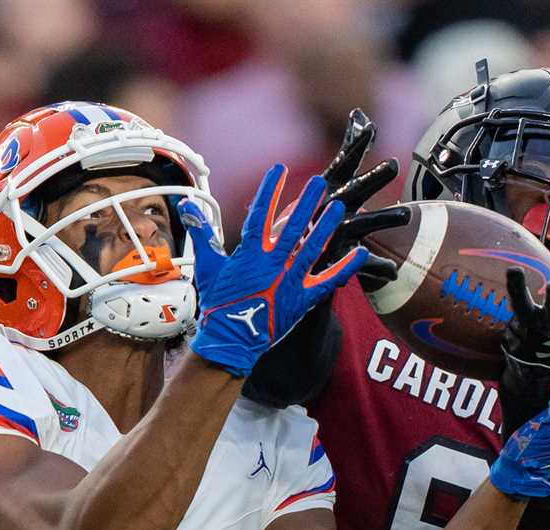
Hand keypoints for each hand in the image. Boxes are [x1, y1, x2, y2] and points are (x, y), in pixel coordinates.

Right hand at [180, 164, 366, 376]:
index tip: (279, 170)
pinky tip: (360, 253)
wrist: (231, 340)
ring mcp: (290, 281)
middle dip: (306, 202)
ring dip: (326, 226)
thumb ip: (203, 234)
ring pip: (312, 248)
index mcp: (250, 254)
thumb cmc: (218, 304)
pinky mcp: (303, 299)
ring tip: (338, 207)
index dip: (270, 191)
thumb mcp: (208, 266)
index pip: (261, 215)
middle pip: (293, 227)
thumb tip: (188, 205)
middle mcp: (273, 264)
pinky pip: (327, 281)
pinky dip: (344, 268)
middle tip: (318, 182)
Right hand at [314, 108, 408, 281]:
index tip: (370, 127)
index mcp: (324, 191)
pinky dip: (377, 267)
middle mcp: (327, 208)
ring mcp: (331, 234)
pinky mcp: (335, 260)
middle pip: (354, 190)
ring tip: (405, 215)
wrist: (280, 264)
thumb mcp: (327, 183)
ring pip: (363, 224)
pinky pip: (363, 264)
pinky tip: (392, 271)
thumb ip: (348, 152)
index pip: (343, 164)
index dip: (356, 146)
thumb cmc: (309, 217)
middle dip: (372, 178)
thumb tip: (362, 116)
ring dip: (384, 218)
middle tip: (393, 165)